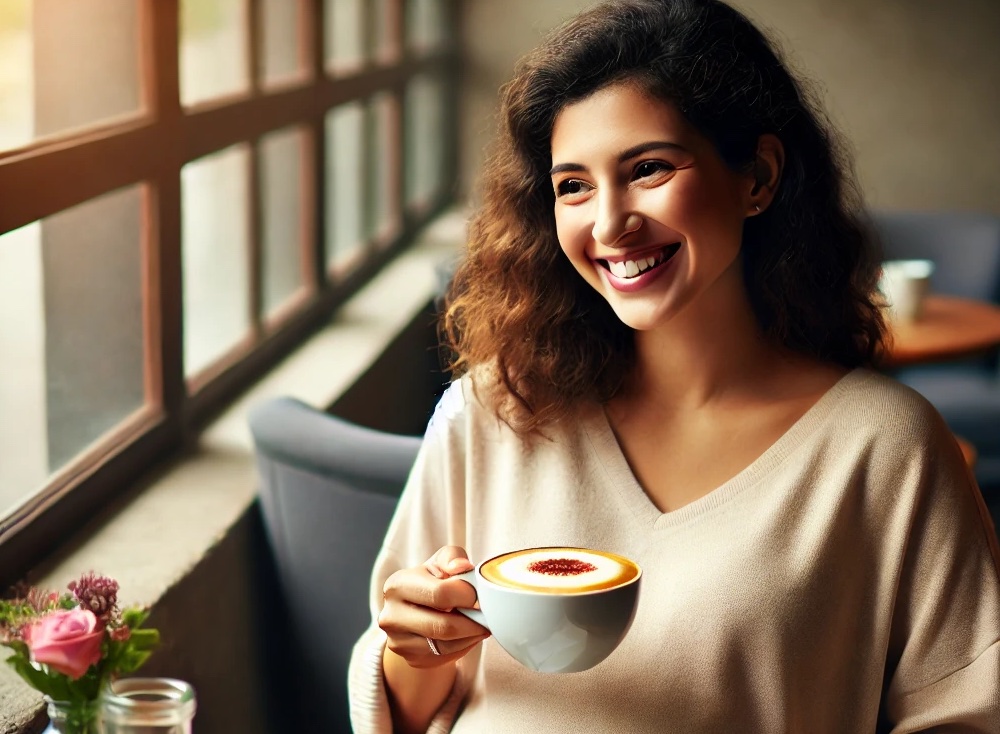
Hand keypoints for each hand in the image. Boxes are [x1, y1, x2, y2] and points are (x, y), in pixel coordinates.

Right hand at [379, 545, 488, 668]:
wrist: (417, 610)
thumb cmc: (433, 581)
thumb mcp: (440, 562)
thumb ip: (452, 557)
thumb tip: (462, 566)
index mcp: (397, 585)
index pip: (440, 594)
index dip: (467, 595)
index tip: (479, 594)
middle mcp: (391, 616)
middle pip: (443, 626)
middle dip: (473, 621)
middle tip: (488, 614)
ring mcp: (398, 642)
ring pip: (446, 646)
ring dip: (471, 636)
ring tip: (481, 623)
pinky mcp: (411, 660)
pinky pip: (446, 657)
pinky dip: (464, 646)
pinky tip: (469, 634)